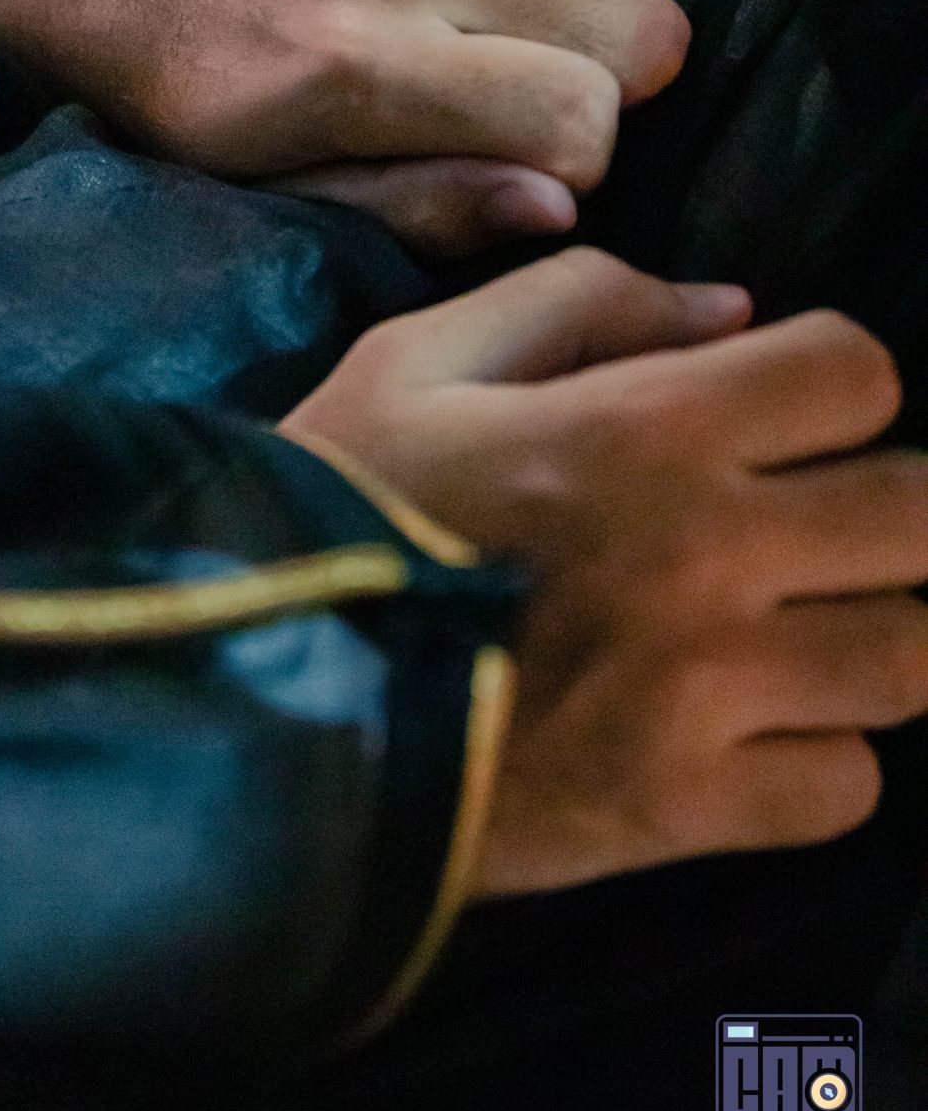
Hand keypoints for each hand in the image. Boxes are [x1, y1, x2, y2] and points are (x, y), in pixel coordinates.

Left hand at [0, 0, 688, 255]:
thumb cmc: (192, 94)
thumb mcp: (279, 189)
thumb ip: (425, 207)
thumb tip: (560, 206)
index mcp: (364, 69)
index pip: (584, 114)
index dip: (582, 151)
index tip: (533, 151)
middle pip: (640, 21)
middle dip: (620, 69)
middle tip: (549, 79)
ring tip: (539, 8)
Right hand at [279, 251, 927, 895]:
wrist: (249, 690)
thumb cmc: (335, 502)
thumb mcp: (421, 356)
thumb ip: (582, 300)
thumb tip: (733, 310)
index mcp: (647, 427)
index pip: (859, 374)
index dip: (828, 384)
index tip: (778, 416)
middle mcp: (709, 553)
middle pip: (920, 514)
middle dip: (877, 506)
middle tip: (806, 525)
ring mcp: (710, 693)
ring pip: (913, 656)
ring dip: (867, 636)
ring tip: (795, 633)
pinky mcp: (688, 810)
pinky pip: (849, 788)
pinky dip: (818, 762)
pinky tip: (749, 735)